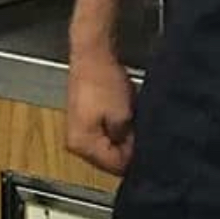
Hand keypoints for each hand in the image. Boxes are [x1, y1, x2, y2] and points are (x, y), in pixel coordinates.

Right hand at [66, 49, 136, 175]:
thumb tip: (131, 154)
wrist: (92, 52)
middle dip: (125, 147)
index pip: (112, 166)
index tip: (145, 148)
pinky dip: (114, 124)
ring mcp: (78, 128)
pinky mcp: (83, 115)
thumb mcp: (122, 116)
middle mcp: (74, 140)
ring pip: (106, 144)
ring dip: (120, 135)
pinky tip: (122, 111)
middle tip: (137, 131)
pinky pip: (103, 130)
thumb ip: (127, 141)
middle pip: (107, 157)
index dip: (133, 158)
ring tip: (128, 117)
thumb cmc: (102, 79)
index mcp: (81, 144)